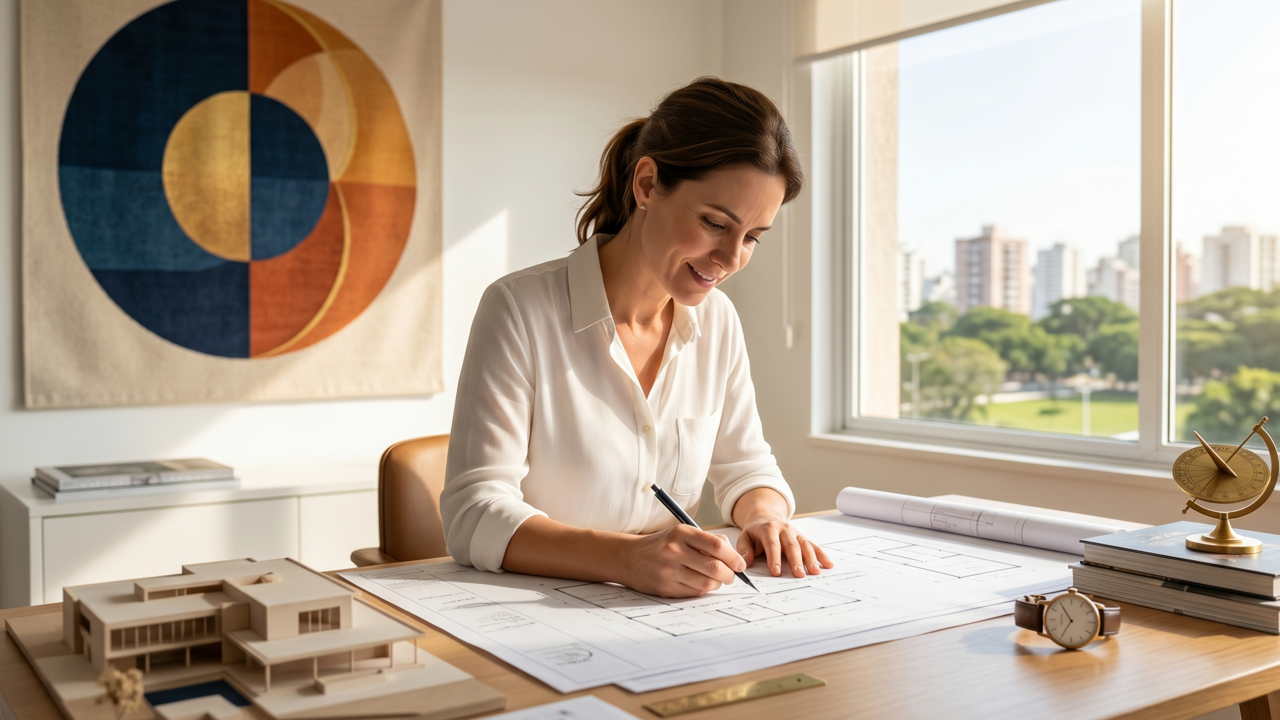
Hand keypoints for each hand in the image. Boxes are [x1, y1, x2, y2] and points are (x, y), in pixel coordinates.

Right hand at [621, 524, 745, 597]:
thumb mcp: (681, 533)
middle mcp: (674, 551)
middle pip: (714, 567)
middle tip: (732, 576)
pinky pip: (694, 592)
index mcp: (681, 533)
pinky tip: (701, 584)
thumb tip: (732, 553)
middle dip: (729, 575)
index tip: (740, 564)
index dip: (733, 557)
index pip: (716, 546)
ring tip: (716, 580)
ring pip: (706, 583)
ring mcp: (669, 571)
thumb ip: (707, 540)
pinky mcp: (665, 587)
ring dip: (717, 584)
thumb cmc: (660, 545)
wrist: (628, 558)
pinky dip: (704, 590)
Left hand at [736, 516, 833, 577]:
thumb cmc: (755, 532)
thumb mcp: (745, 537)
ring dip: (811, 558)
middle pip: (791, 545)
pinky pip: (813, 545)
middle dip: (795, 561)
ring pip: (804, 545)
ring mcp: (795, 533)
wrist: (766, 517)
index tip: (776, 572)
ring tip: (814, 572)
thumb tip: (744, 563)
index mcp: (768, 529)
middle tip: (799, 575)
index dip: (774, 558)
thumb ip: (744, 550)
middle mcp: (784, 529)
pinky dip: (821, 555)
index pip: (772, 544)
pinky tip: (828, 564)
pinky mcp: (802, 537)